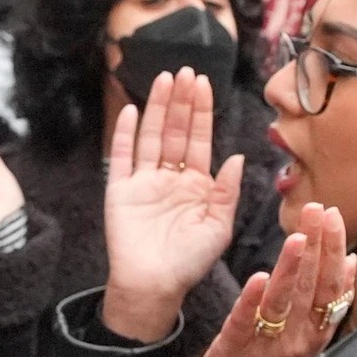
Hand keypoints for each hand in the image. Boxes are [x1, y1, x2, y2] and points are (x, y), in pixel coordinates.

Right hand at [98, 68, 244, 341]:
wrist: (154, 286)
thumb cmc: (190, 262)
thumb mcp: (219, 227)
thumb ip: (228, 191)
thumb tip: (236, 155)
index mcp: (197, 185)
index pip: (200, 140)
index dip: (202, 112)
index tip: (204, 83)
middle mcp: (171, 178)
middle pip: (176, 131)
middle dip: (181, 101)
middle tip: (185, 70)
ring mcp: (144, 182)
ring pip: (151, 136)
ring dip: (157, 108)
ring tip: (164, 79)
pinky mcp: (120, 190)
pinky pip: (122, 156)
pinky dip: (125, 133)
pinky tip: (130, 110)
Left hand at [191, 203, 356, 356]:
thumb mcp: (308, 334)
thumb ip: (328, 300)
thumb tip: (352, 261)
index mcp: (316, 331)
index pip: (332, 286)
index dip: (335, 250)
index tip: (335, 216)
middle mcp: (297, 338)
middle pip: (311, 288)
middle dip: (316, 247)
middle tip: (318, 210)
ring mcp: (266, 345)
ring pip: (283, 303)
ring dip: (291, 270)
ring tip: (297, 238)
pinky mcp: (234, 350)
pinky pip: (245, 323)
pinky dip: (253, 300)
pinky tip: (259, 277)